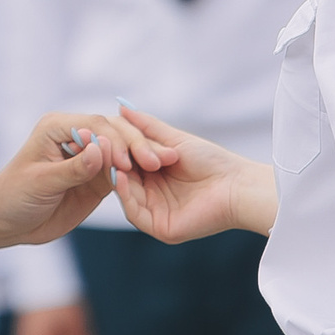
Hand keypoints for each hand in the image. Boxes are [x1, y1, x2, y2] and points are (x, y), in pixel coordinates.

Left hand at [0, 114, 140, 255]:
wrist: (7, 222)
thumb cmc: (14, 197)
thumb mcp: (42, 183)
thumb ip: (73, 168)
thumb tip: (100, 149)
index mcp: (57, 128)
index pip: (95, 125)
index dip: (114, 140)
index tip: (127, 162)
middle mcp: (74, 137)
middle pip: (113, 132)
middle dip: (134, 145)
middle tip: (153, 163)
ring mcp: (87, 157)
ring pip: (121, 150)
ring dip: (140, 158)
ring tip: (161, 167)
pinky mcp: (96, 177)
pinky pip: (121, 172)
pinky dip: (135, 175)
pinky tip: (150, 180)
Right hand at [112, 103, 275, 242]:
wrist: (236, 184)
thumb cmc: (211, 161)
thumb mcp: (173, 139)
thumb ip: (146, 126)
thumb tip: (120, 107)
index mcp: (155, 177)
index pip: (126, 163)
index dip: (113, 150)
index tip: (100, 134)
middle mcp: (153, 196)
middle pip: (123, 180)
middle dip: (110, 163)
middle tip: (98, 146)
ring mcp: (156, 213)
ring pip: (126, 196)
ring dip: (116, 178)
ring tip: (110, 160)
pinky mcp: (162, 228)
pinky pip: (136, 213)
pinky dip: (126, 196)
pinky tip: (122, 178)